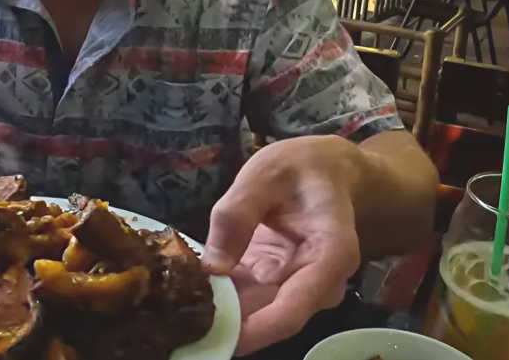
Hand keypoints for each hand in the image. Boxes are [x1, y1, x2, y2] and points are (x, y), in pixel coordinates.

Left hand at [201, 135, 363, 355]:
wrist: (326, 169)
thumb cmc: (302, 166)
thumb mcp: (264, 174)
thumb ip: (237, 215)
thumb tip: (212, 269)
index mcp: (329, 255)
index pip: (293, 308)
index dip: (256, 331)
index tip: (220, 341)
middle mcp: (318, 281)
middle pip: (272, 317)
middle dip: (228, 328)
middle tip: (183, 330)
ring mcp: (297, 285)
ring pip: (257, 312)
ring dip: (219, 317)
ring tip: (178, 318)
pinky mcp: (275, 282)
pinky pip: (247, 299)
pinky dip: (219, 300)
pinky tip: (185, 299)